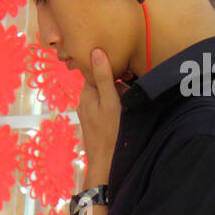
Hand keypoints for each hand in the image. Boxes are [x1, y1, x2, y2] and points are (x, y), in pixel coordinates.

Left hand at [76, 48, 127, 177]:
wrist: (105, 163)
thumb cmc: (110, 132)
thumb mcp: (110, 101)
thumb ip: (103, 77)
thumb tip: (96, 51)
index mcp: (86, 92)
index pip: (98, 70)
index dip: (114, 69)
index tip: (128, 74)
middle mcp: (84, 100)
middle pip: (103, 81)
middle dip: (117, 84)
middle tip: (130, 93)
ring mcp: (88, 112)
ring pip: (105, 94)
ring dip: (118, 95)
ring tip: (127, 107)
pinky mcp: (93, 121)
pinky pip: (105, 106)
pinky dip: (114, 106)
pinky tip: (122, 115)